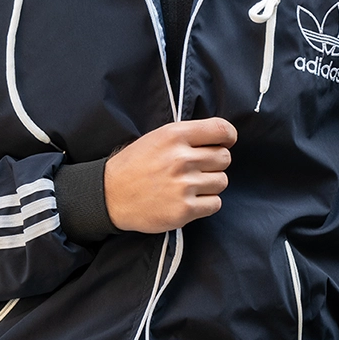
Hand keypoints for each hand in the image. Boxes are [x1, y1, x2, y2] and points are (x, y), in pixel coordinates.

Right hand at [104, 118, 236, 232]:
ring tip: (191, 185)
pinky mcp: (184, 209)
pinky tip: (190, 199)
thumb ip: (187, 136)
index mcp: (175, 135)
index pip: (221, 130)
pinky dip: (207, 203)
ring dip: (211, 184)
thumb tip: (220, 138)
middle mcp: (181, 158)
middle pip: (224, 158)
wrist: (109, 195)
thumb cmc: (135, 164)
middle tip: (199, 168)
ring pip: (222, 181)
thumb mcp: (157, 138)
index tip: (225, 143)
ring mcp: (184, 185)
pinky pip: (215, 203)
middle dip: (215, 163)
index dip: (228, 137)